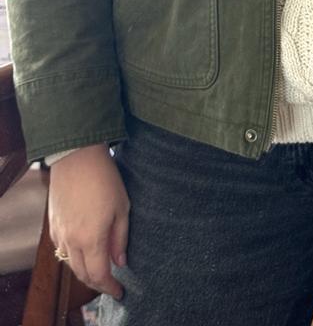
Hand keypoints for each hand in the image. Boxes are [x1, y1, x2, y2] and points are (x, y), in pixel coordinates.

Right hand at [49, 143, 129, 300]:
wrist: (77, 157)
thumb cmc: (104, 179)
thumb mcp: (122, 207)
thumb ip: (120, 238)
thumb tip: (119, 261)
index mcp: (91, 238)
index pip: (99, 275)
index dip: (110, 287)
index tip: (120, 291)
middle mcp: (71, 241)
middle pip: (82, 274)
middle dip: (97, 283)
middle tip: (111, 284)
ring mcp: (59, 233)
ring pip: (70, 264)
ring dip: (85, 271)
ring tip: (100, 270)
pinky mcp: (53, 224)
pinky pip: (62, 250)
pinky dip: (73, 257)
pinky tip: (84, 252)